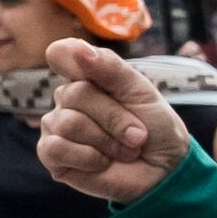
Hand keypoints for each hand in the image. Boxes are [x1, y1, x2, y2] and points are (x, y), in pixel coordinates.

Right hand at [32, 40, 199, 203]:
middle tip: (136, 133)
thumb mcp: (141, 91)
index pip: (61, 54)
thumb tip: (78, 49)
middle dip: (116, 118)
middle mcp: (67, 99)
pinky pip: (56, 149)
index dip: (70, 58)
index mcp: (87, 76)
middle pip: (76, 94)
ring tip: (123, 149)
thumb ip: (111, 68)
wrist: (165, 168)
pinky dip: (89, 158)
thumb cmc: (154, 127)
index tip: (91, 69)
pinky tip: (103, 162)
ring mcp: (56, 127)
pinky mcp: (51, 155)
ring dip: (108, 141)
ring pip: (69, 123)